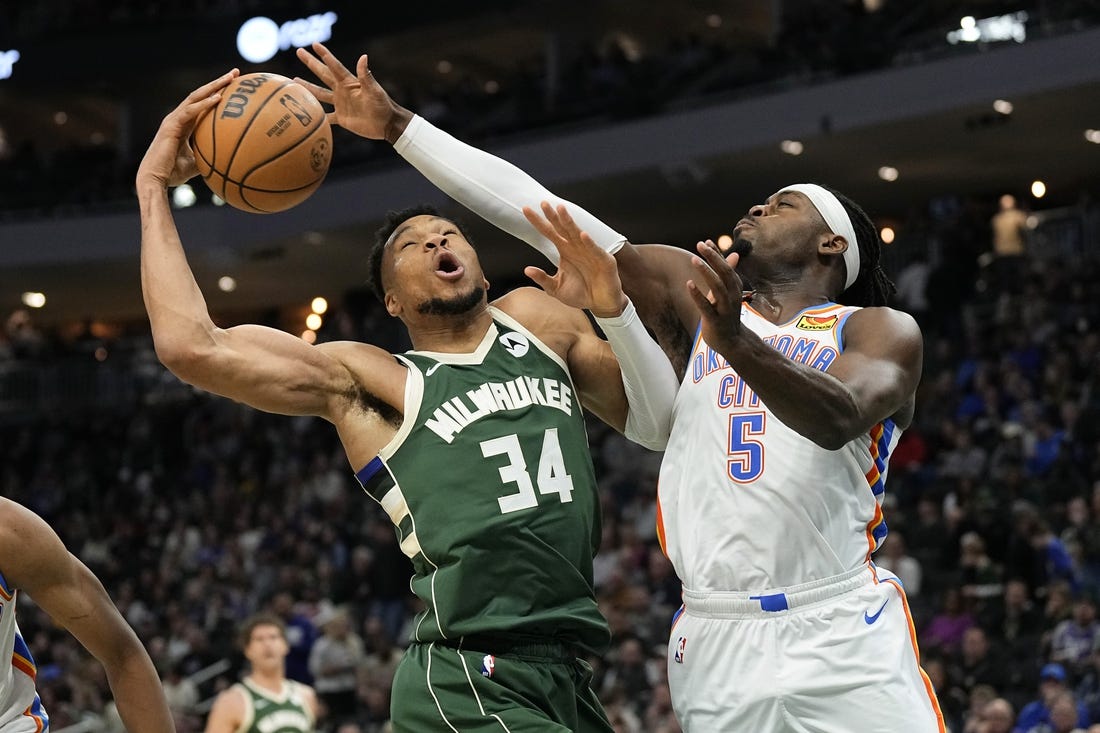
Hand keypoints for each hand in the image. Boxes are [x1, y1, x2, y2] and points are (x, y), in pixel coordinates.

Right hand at [136, 70, 238, 188]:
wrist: (156, 179)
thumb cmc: (174, 173)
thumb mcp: (199, 163)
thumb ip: (210, 155)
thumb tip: (229, 158)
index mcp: (185, 124)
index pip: (203, 103)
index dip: (217, 93)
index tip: (235, 86)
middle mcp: (179, 117)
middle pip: (200, 95)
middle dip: (218, 82)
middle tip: (235, 73)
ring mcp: (173, 119)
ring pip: (195, 97)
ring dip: (213, 86)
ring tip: (230, 78)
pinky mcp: (171, 125)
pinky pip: (190, 111)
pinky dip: (204, 104)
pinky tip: (218, 98)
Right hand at [295, 42, 411, 142]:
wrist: (387, 124)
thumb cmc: (383, 106)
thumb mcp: (374, 90)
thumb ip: (366, 75)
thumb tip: (363, 57)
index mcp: (349, 82)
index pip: (334, 66)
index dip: (324, 55)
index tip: (314, 44)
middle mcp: (342, 91)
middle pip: (323, 74)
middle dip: (311, 63)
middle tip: (299, 51)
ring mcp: (341, 104)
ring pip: (320, 94)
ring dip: (308, 87)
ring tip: (294, 80)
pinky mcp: (342, 118)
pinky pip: (326, 116)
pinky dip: (317, 116)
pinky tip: (306, 114)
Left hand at [522, 202, 628, 317]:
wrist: (601, 304)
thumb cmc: (581, 293)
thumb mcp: (557, 289)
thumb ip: (543, 279)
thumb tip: (527, 270)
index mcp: (565, 251)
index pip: (549, 232)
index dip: (538, 221)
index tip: (525, 209)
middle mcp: (576, 247)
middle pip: (562, 228)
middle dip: (553, 216)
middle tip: (543, 203)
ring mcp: (590, 252)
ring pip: (577, 234)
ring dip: (569, 222)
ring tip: (561, 210)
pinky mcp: (604, 260)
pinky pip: (595, 250)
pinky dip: (589, 243)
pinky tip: (582, 235)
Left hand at [686, 240, 744, 350]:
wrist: (733, 342)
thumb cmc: (727, 315)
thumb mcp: (728, 293)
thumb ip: (726, 274)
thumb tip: (732, 254)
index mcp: (734, 288)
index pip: (726, 267)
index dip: (717, 254)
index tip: (706, 242)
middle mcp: (732, 296)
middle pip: (724, 273)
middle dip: (713, 258)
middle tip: (700, 244)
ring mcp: (725, 309)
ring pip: (717, 288)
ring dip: (706, 272)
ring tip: (694, 259)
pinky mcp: (716, 321)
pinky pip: (706, 307)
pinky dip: (698, 295)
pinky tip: (689, 283)